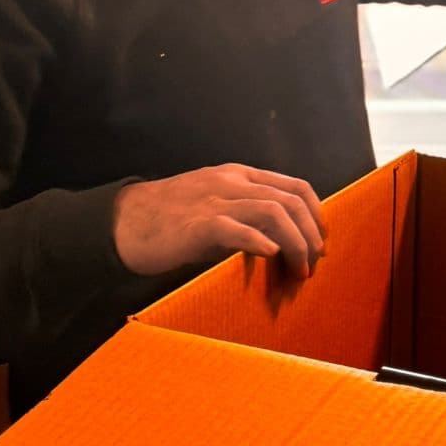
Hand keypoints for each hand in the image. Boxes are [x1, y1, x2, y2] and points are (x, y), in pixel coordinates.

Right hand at [113, 164, 326, 278]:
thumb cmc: (172, 220)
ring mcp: (214, 200)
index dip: (317, 214)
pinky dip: (260, 242)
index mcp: (239, 175)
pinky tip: (271, 256)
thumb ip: (247, 213)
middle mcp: (231, 183)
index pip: (296, 186)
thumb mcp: (216, 205)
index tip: (320, 241)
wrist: (125, 223)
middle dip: (311, 234)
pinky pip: (238, 229)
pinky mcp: (198, 223)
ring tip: (299, 269)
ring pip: (273, 212)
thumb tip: (282, 243)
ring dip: (295, 243)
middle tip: (314, 262)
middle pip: (291, 201)